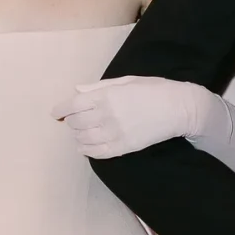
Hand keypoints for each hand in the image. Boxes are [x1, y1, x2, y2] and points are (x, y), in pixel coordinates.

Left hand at [61, 76, 216, 157]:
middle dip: (72, 121)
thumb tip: (76, 90)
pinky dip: (87, 151)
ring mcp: (115, 133)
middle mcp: (107, 115)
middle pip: (76, 122)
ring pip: (84, 139)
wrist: (179, 108)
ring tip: (80, 133)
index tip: (56, 113)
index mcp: (107, 96)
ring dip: (78, 136)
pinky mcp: (124, 147)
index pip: (73, 104)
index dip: (61, 109)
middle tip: (74, 120)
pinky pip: (97, 153)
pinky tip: (85, 147)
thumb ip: (99, 87)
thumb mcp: (126, 81)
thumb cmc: (154, 89)